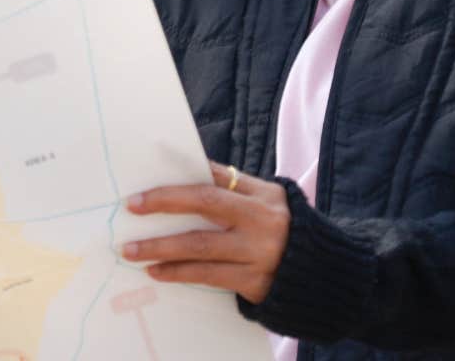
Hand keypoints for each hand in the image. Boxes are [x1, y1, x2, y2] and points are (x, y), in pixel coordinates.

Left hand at [119, 162, 288, 304]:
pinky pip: (208, 276)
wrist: (322, 277)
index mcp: (263, 194)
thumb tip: (180, 174)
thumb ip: (231, 191)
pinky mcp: (255, 281)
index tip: (150, 177)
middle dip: (164, 202)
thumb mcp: (266, 204)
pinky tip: (157, 272)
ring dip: (161, 248)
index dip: (183, 174)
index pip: (215, 176)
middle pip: (206, 204)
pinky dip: (179, 273)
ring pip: (201, 246)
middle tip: (132, 206)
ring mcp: (259, 252)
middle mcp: (263, 220)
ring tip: (132, 250)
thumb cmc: (281, 232)